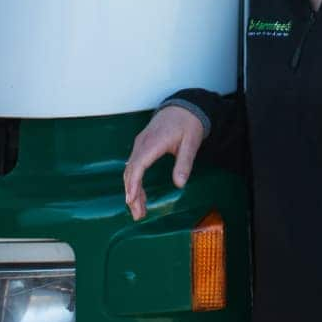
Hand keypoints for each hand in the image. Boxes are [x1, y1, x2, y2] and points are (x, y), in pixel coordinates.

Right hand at [121, 105, 206, 220]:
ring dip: (132, 191)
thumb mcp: (191, 143)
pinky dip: (134, 182)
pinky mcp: (141, 147)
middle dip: (132, 194)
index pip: (138, 166)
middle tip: (138, 215)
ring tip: (138, 211)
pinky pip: (134, 166)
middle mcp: (142, 144)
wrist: (183, 107)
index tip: (131, 200)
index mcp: (153, 142)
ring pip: (130, 170)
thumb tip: (179, 184)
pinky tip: (139, 195)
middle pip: (130, 172)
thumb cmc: (187, 124)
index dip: (133, 184)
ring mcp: (140, 145)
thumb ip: (184, 163)